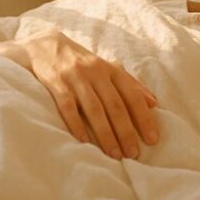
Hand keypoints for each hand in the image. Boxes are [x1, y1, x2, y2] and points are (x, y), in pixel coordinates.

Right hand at [16, 30, 160, 159]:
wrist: (45, 46)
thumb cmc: (82, 63)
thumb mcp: (107, 68)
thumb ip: (130, 84)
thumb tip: (153, 103)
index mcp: (111, 70)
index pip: (132, 96)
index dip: (143, 118)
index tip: (152, 140)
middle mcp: (96, 72)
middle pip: (115, 105)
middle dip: (126, 131)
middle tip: (133, 154)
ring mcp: (75, 77)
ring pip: (94, 108)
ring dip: (105, 133)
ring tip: (114, 154)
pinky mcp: (56, 83)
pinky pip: (67, 106)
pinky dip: (76, 124)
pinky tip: (84, 141)